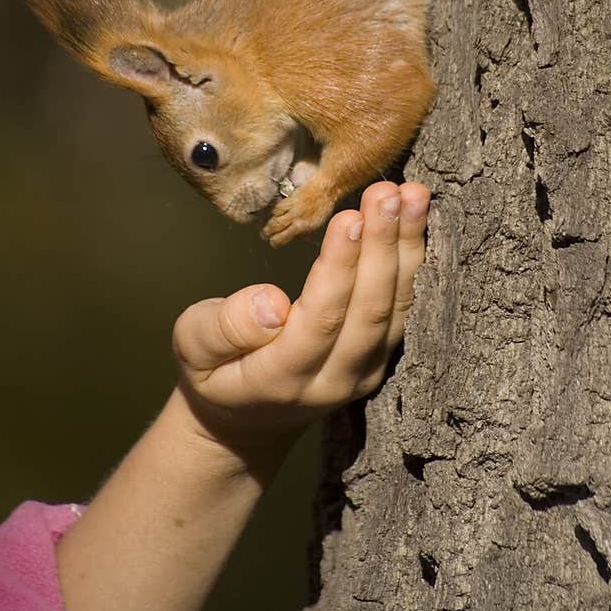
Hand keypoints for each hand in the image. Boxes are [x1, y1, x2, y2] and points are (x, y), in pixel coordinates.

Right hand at [175, 181, 429, 464]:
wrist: (248, 417)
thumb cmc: (215, 370)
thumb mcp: (194, 348)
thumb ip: (225, 328)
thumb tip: (271, 304)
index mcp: (281, 380)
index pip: (320, 321)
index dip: (339, 270)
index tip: (348, 218)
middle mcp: (334, 381)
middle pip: (368, 312)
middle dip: (381, 247)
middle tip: (386, 193)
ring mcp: (364, 373)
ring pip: (397, 309)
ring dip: (407, 248)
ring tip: (414, 195)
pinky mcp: (381, 358)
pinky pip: (407, 308)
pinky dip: (414, 260)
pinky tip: (416, 217)